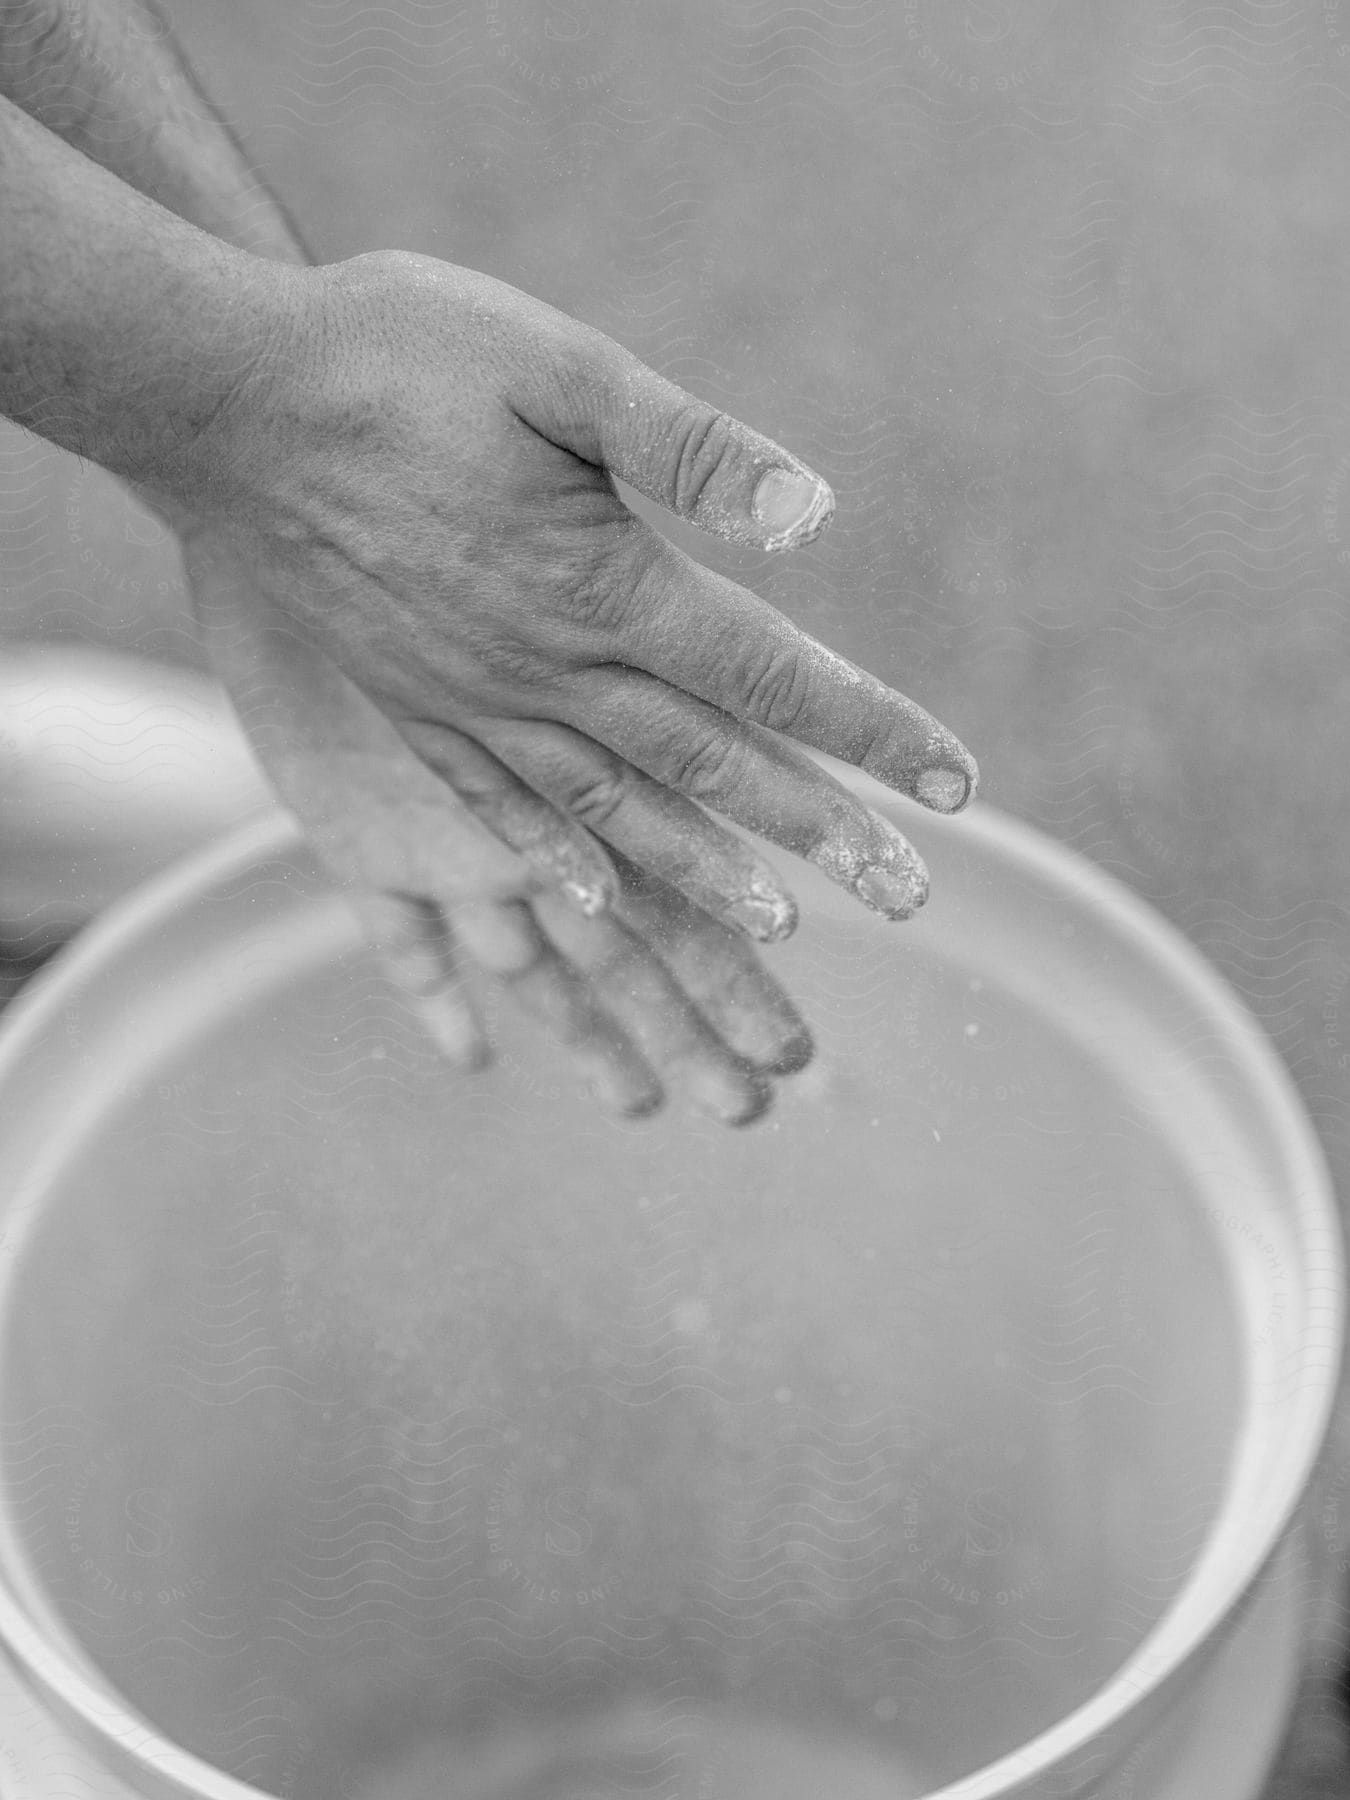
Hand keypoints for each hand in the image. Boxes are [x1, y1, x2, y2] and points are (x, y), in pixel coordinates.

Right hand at [171, 250, 977, 1124]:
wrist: (225, 401)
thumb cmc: (398, 356)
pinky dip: (559, 865)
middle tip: (914, 900)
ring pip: (618, 813)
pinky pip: (501, 811)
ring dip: (709, 875)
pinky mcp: (419, 709)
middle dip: (824, 834)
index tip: (960, 788)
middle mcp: (550, 668)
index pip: (774, 675)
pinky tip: (592, 905)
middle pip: (714, 769)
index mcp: (605, 583)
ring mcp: (479, 703)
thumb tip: (815, 512)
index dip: (874, 732)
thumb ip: (690, 444)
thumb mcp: (557, 361)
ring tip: (785, 932)